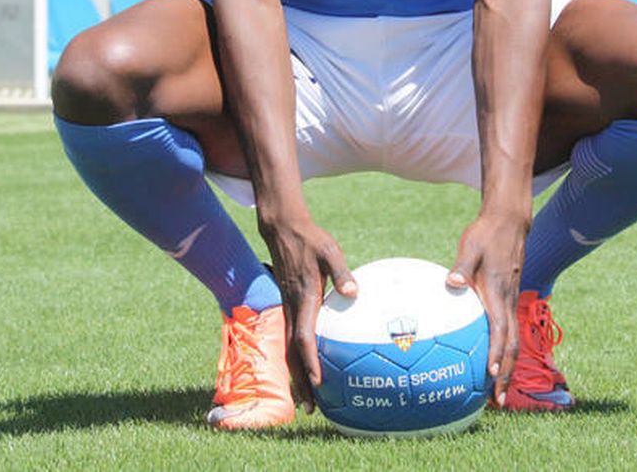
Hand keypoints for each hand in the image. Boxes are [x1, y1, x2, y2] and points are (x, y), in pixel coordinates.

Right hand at [257, 211, 356, 411]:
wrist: (283, 229)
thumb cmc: (310, 239)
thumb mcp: (329, 251)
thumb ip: (341, 273)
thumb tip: (354, 292)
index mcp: (303, 299)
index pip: (304, 338)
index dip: (310, 362)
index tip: (317, 383)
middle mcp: (292, 308)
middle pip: (293, 354)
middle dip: (301, 381)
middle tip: (311, 407)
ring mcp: (288, 308)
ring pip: (289, 348)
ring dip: (298, 374)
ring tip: (308, 397)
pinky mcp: (289, 304)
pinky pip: (292, 337)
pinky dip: (298, 357)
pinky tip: (309, 365)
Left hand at [447, 208, 529, 406]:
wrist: (508, 222)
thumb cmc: (485, 233)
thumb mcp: (470, 246)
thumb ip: (461, 266)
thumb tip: (452, 282)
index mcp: (497, 293)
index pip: (500, 332)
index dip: (496, 356)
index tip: (491, 378)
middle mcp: (508, 301)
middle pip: (512, 346)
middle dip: (506, 375)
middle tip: (498, 401)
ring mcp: (510, 301)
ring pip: (513, 341)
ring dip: (507, 367)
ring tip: (496, 391)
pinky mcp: (508, 297)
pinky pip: (509, 330)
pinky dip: (503, 350)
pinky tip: (489, 359)